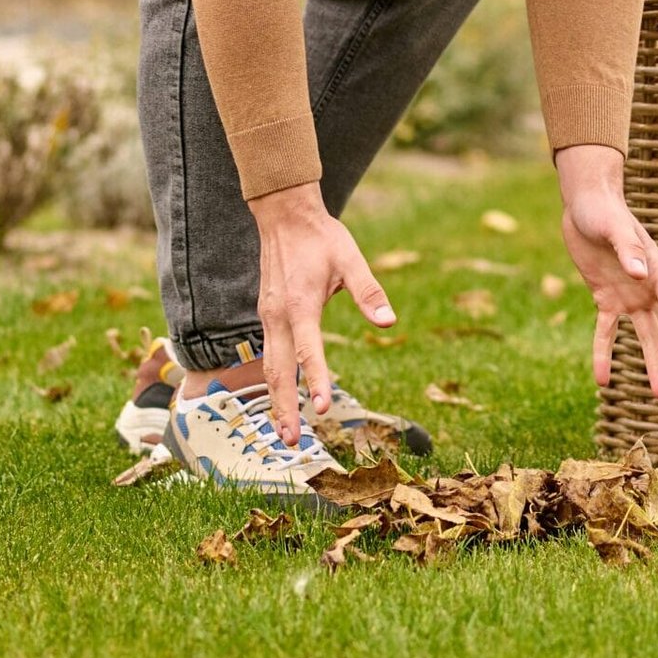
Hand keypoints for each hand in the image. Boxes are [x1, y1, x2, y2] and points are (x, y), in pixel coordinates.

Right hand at [250, 183, 394, 445]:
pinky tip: (282, 397)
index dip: (316, 380)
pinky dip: (274, 379)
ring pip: (270, 366)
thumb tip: (389, 323)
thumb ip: (369, 293)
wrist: (283, 216)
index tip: (323, 408)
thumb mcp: (350, 259)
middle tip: (293, 441)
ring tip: (285, 431)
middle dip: (285, 407)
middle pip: (279, 370)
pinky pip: (268, 354)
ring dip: (277, 399)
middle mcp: (279, 316)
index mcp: (301, 305)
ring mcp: (269, 317)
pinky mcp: (267, 315)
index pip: (308, 351)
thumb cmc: (321, 237)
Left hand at [556, 144, 657, 398]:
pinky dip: (604, 354)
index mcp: (657, 270)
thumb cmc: (604, 210)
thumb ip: (626, 249)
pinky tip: (603, 380)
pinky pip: (607, 332)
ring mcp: (629, 296)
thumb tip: (638, 273)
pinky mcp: (606, 299)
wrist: (586, 203)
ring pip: (645, 336)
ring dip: (651, 364)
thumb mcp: (613, 227)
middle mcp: (648, 287)